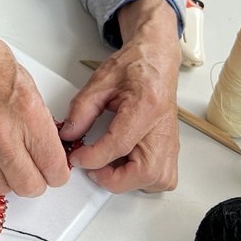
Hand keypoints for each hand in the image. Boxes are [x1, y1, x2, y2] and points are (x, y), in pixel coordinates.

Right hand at [0, 0, 70, 196]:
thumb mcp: (32, 90)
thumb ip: (42, 128)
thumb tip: (51, 158)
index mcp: (28, 112)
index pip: (54, 168)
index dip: (57, 173)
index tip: (53, 170)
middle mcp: (1, 130)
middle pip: (29, 186)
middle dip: (35, 181)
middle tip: (32, 168)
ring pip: (2, 187)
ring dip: (7, 177)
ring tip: (4, 155)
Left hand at [59, 0, 181, 192]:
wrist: (156, 60)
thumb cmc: (135, 66)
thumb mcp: (100, 81)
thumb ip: (81, 109)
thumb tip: (69, 135)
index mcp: (147, 105)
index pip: (120, 143)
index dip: (94, 156)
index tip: (77, 157)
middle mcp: (164, 126)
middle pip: (146, 171)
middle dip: (114, 178)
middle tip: (93, 167)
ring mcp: (171, 139)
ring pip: (158, 180)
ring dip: (130, 181)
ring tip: (109, 164)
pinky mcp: (171, 147)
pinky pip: (163, 177)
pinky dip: (143, 179)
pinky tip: (125, 163)